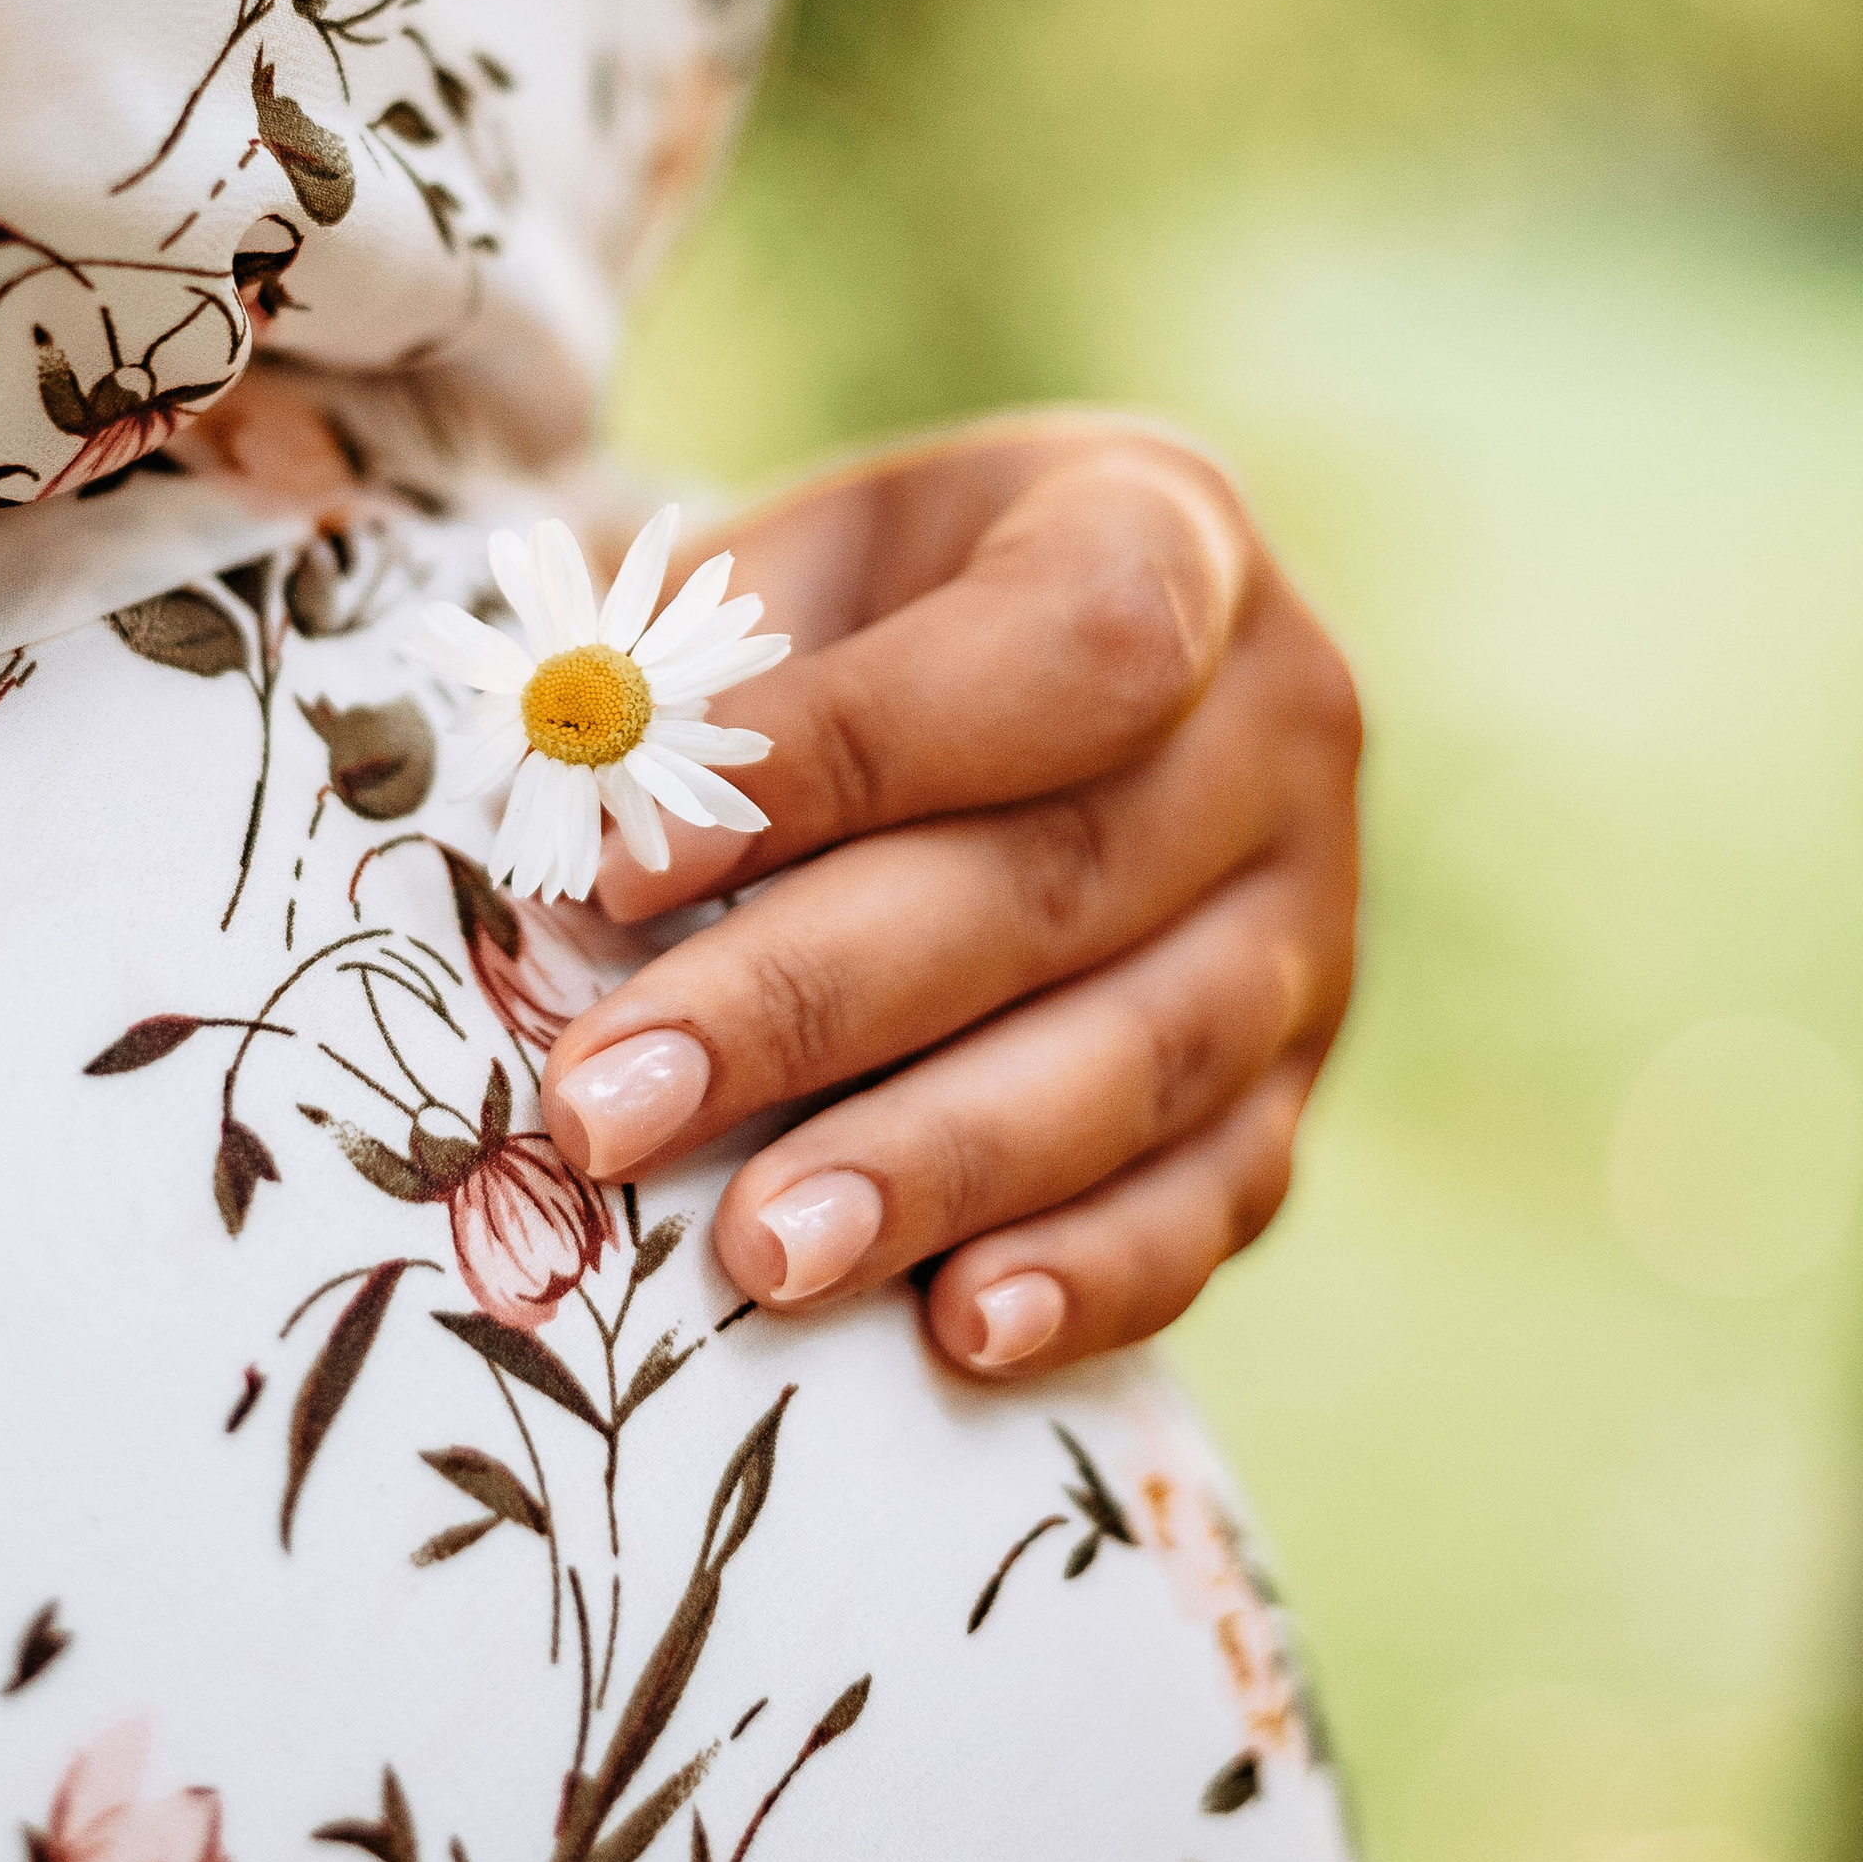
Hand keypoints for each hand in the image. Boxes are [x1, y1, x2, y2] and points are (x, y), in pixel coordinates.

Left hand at [535, 418, 1361, 1379]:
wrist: (988, 700)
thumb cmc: (839, 629)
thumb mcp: (773, 578)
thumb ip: (683, 676)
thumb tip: (554, 805)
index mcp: (1157, 528)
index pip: (1052, 646)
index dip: (838, 758)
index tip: (617, 866)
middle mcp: (1281, 721)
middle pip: (1057, 879)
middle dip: (807, 1007)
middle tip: (604, 1106)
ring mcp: (1308, 918)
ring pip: (1139, 1061)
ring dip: (933, 1168)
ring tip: (755, 1253)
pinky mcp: (1296, 1087)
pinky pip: (1213, 1199)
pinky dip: (1089, 1276)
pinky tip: (957, 1333)